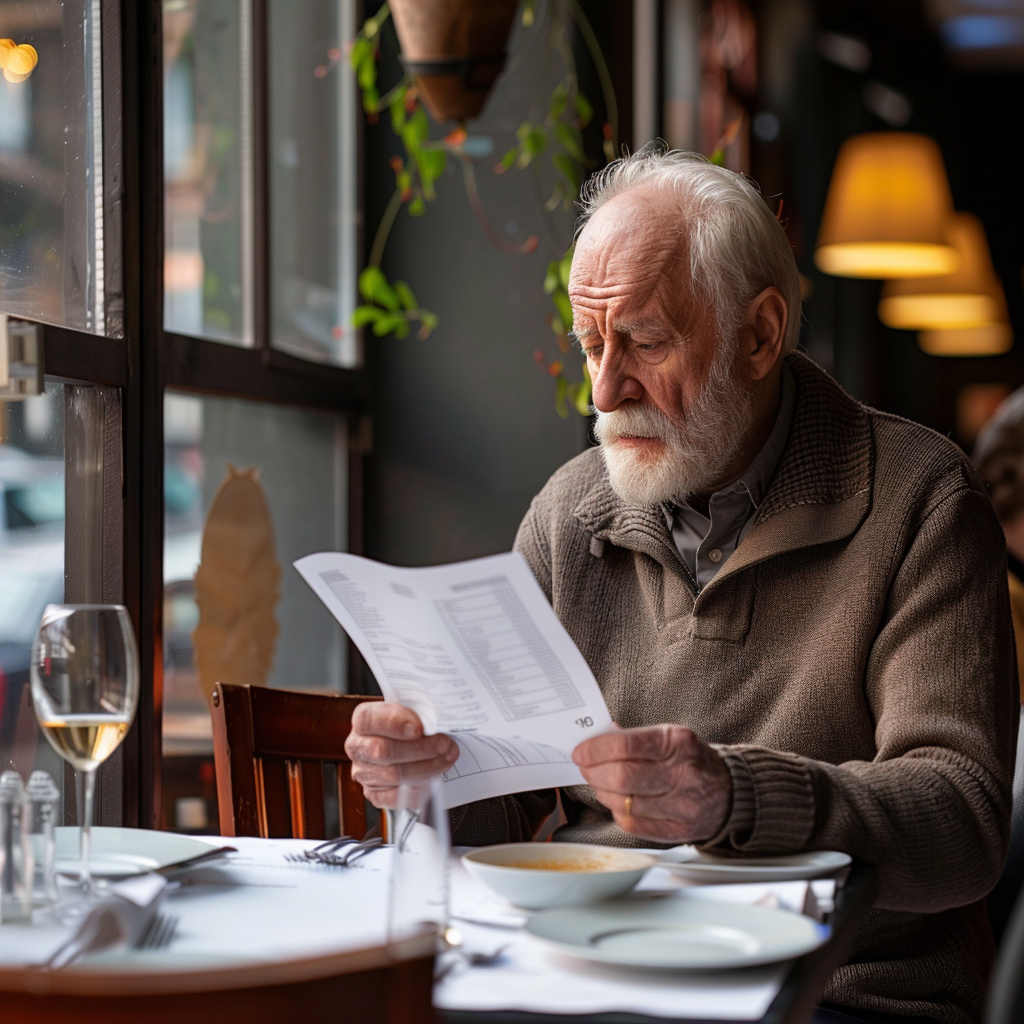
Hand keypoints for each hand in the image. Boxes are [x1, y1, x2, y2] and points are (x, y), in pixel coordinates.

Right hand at [345, 703, 458, 808]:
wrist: (407, 742)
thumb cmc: (411, 722)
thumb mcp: (412, 709)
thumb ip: (418, 712)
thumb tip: (434, 724)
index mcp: (363, 719)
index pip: (368, 720)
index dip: (394, 723)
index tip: (420, 727)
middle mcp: (357, 746)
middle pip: (382, 750)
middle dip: (419, 748)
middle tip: (444, 744)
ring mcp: (364, 772)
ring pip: (393, 774)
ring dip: (426, 767)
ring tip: (447, 758)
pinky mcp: (374, 793)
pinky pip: (396, 797)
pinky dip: (417, 788)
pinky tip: (432, 778)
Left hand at [571, 725, 731, 842]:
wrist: (729, 792)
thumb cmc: (691, 760)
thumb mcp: (669, 737)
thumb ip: (633, 738)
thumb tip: (597, 739)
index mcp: (678, 743)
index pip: (626, 745)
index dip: (596, 749)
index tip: (580, 752)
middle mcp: (682, 774)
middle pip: (622, 778)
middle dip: (593, 772)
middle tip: (585, 767)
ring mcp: (682, 806)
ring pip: (624, 803)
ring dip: (602, 792)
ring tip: (601, 782)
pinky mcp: (677, 831)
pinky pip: (632, 824)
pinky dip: (618, 811)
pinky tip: (619, 800)